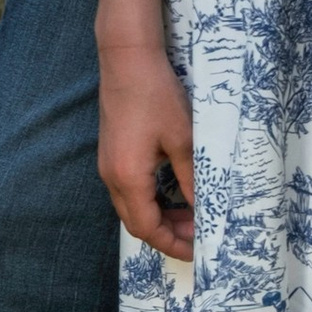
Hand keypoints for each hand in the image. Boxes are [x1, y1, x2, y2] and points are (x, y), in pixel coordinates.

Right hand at [100, 36, 195, 256]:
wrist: (127, 59)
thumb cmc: (156, 95)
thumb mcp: (183, 139)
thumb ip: (191, 179)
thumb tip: (203, 209)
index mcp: (128, 178)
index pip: (148, 229)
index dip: (173, 244)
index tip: (198, 252)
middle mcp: (111, 177)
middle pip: (137, 222)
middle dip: (168, 234)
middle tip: (201, 233)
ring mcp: (108, 165)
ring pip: (132, 207)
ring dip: (160, 216)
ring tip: (192, 215)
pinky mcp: (111, 153)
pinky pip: (129, 190)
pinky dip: (151, 200)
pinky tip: (173, 192)